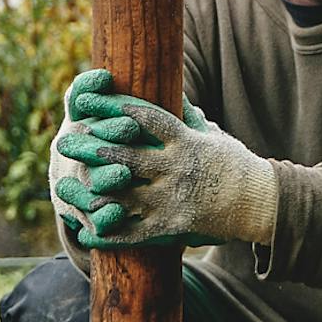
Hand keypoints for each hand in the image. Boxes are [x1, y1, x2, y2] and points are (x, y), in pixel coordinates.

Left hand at [53, 78, 276, 251]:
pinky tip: (88, 232)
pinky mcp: (173, 226)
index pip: (142, 117)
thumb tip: (168, 88)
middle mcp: (175, 167)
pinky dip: (110, 234)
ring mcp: (173, 198)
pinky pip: (135, 233)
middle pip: (124, 154)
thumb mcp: (209, 132)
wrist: (257, 201)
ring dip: (92, 189)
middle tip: (65, 141)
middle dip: (91, 148)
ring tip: (65, 184)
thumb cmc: (232, 162)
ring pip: (124, 193)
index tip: (87, 100)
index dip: (112, 108)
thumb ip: (184, 115)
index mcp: (184, 139)